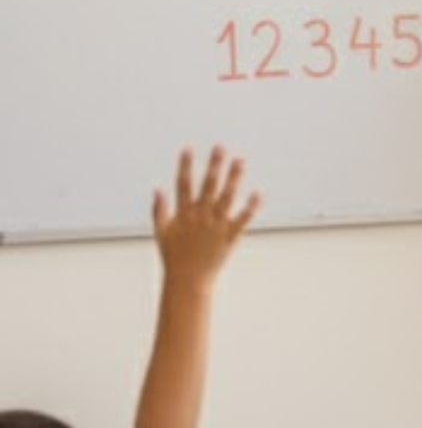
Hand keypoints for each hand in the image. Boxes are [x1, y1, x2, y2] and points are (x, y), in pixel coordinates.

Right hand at [152, 146, 260, 285]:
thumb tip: (157, 189)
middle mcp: (200, 216)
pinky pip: (242, 218)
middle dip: (213, 165)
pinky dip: (250, 206)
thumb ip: (158, 209)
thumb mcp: (161, 232)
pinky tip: (258, 193)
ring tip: (240, 161)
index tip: (188, 148)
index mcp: (183, 214)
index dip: (185, 166)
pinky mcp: (230, 236)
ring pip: (226, 197)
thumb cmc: (174, 256)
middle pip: (208, 185)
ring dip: (233, 178)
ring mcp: (216, 225)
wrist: (188, 280)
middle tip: (220, 147)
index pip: (183, 184)